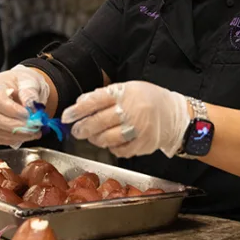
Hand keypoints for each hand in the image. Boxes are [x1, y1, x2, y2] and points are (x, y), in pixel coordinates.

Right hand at [0, 65, 50, 146]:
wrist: (20, 88)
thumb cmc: (22, 82)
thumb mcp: (29, 80)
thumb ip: (30, 93)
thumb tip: (31, 107)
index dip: (12, 110)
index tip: (28, 114)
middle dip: (16, 126)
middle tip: (34, 127)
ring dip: (18, 135)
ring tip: (35, 131)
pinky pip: (0, 138)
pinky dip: (15, 139)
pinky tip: (28, 135)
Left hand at [61, 81, 190, 158]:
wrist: (173, 115)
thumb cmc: (146, 99)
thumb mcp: (127, 89)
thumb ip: (103, 95)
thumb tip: (80, 103)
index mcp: (125, 93)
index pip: (95, 101)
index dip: (77, 111)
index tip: (66, 117)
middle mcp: (131, 111)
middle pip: (98, 122)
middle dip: (82, 128)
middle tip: (76, 131)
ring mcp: (138, 129)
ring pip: (106, 139)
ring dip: (95, 139)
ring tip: (93, 136)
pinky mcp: (142, 145)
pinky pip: (119, 150)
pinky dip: (111, 147)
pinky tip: (112, 141)